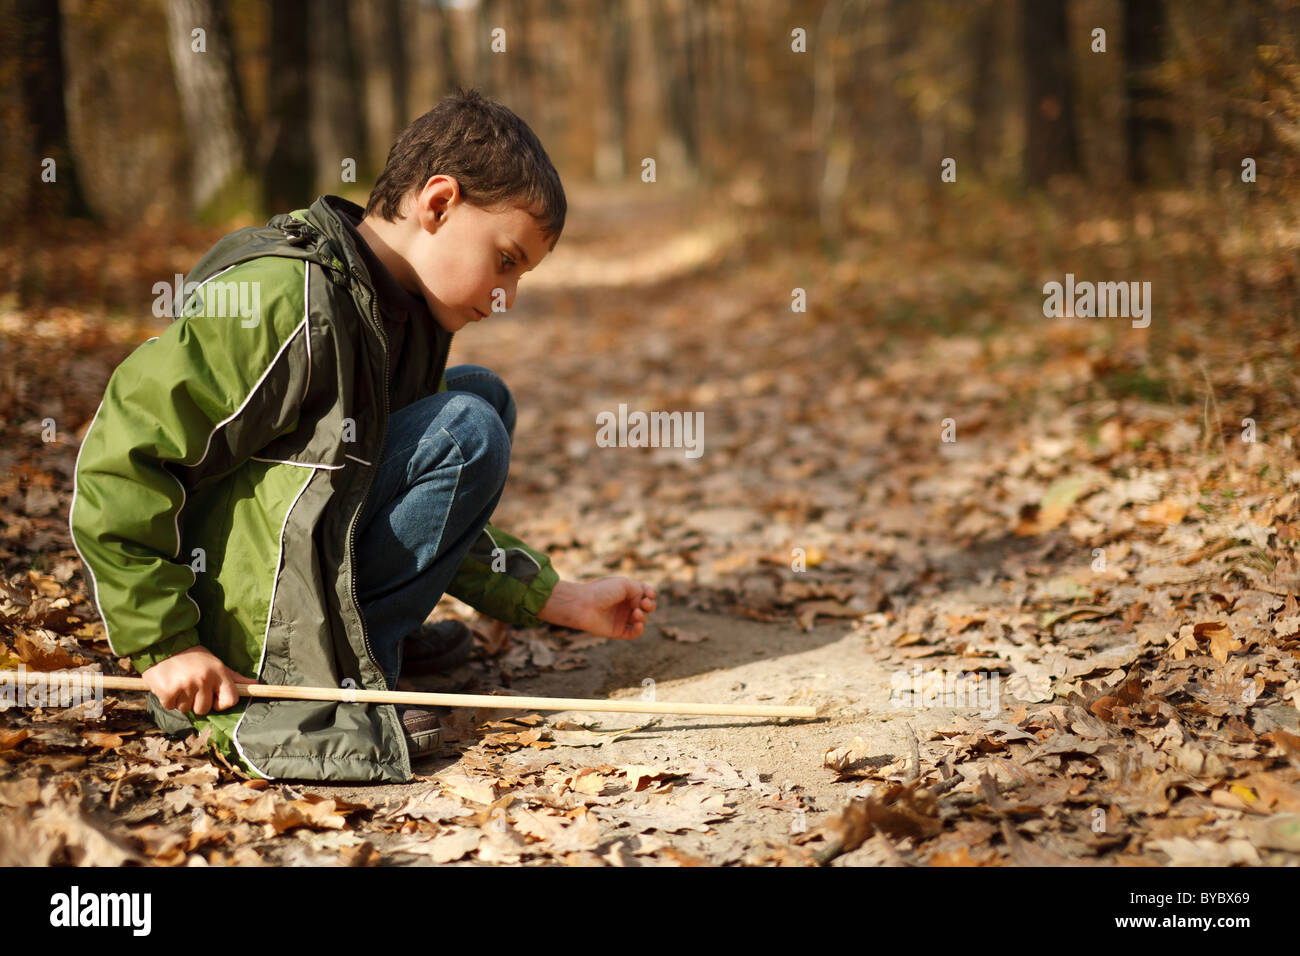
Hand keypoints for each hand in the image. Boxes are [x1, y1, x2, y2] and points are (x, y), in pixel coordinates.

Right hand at [140, 645, 259, 714]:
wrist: (166, 646)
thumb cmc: (194, 657)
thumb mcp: (216, 664)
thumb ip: (234, 678)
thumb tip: (256, 685)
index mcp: (219, 672)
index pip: (230, 700)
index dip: (220, 703)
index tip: (212, 697)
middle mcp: (204, 679)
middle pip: (204, 709)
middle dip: (197, 702)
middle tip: (191, 685)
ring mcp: (186, 685)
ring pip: (186, 709)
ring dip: (181, 700)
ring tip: (179, 683)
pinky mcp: (168, 691)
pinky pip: (170, 707)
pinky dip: (168, 700)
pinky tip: (168, 685)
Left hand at [537, 578, 657, 639]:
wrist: (583, 605)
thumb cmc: (602, 592)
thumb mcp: (624, 584)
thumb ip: (640, 590)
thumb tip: (643, 603)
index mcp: (626, 592)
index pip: (645, 593)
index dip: (650, 594)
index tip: (648, 593)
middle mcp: (625, 605)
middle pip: (647, 607)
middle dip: (650, 605)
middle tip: (644, 603)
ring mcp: (622, 618)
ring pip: (642, 620)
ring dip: (643, 616)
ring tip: (635, 613)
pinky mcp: (618, 631)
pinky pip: (634, 633)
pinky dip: (639, 630)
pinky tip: (637, 624)